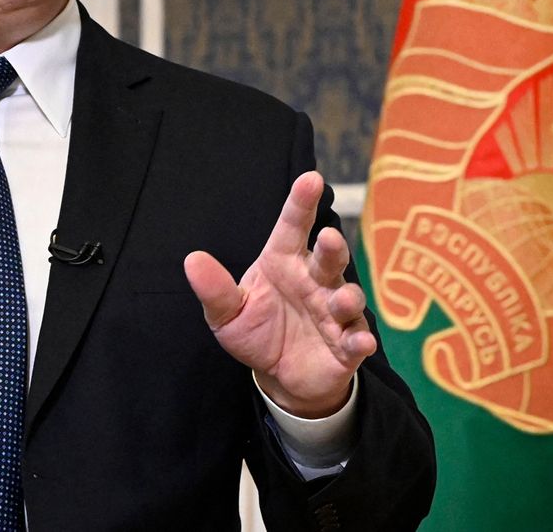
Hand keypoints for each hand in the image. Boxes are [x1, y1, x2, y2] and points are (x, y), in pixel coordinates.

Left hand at [184, 172, 374, 417]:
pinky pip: (357, 339)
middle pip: (327, 257)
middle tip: (328, 237)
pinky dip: (360, 340)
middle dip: (332, 247)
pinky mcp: (347, 344)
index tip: (311, 178)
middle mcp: (314, 280)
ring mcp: (334, 311)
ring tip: (341, 301)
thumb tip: (192, 260)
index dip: (302, 203)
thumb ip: (215, 290)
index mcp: (284, 262)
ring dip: (347, 298)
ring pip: (347, 297)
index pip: (293, 226)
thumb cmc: (256, 331)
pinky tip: (361, 343)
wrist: (279, 374)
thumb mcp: (227, 314)